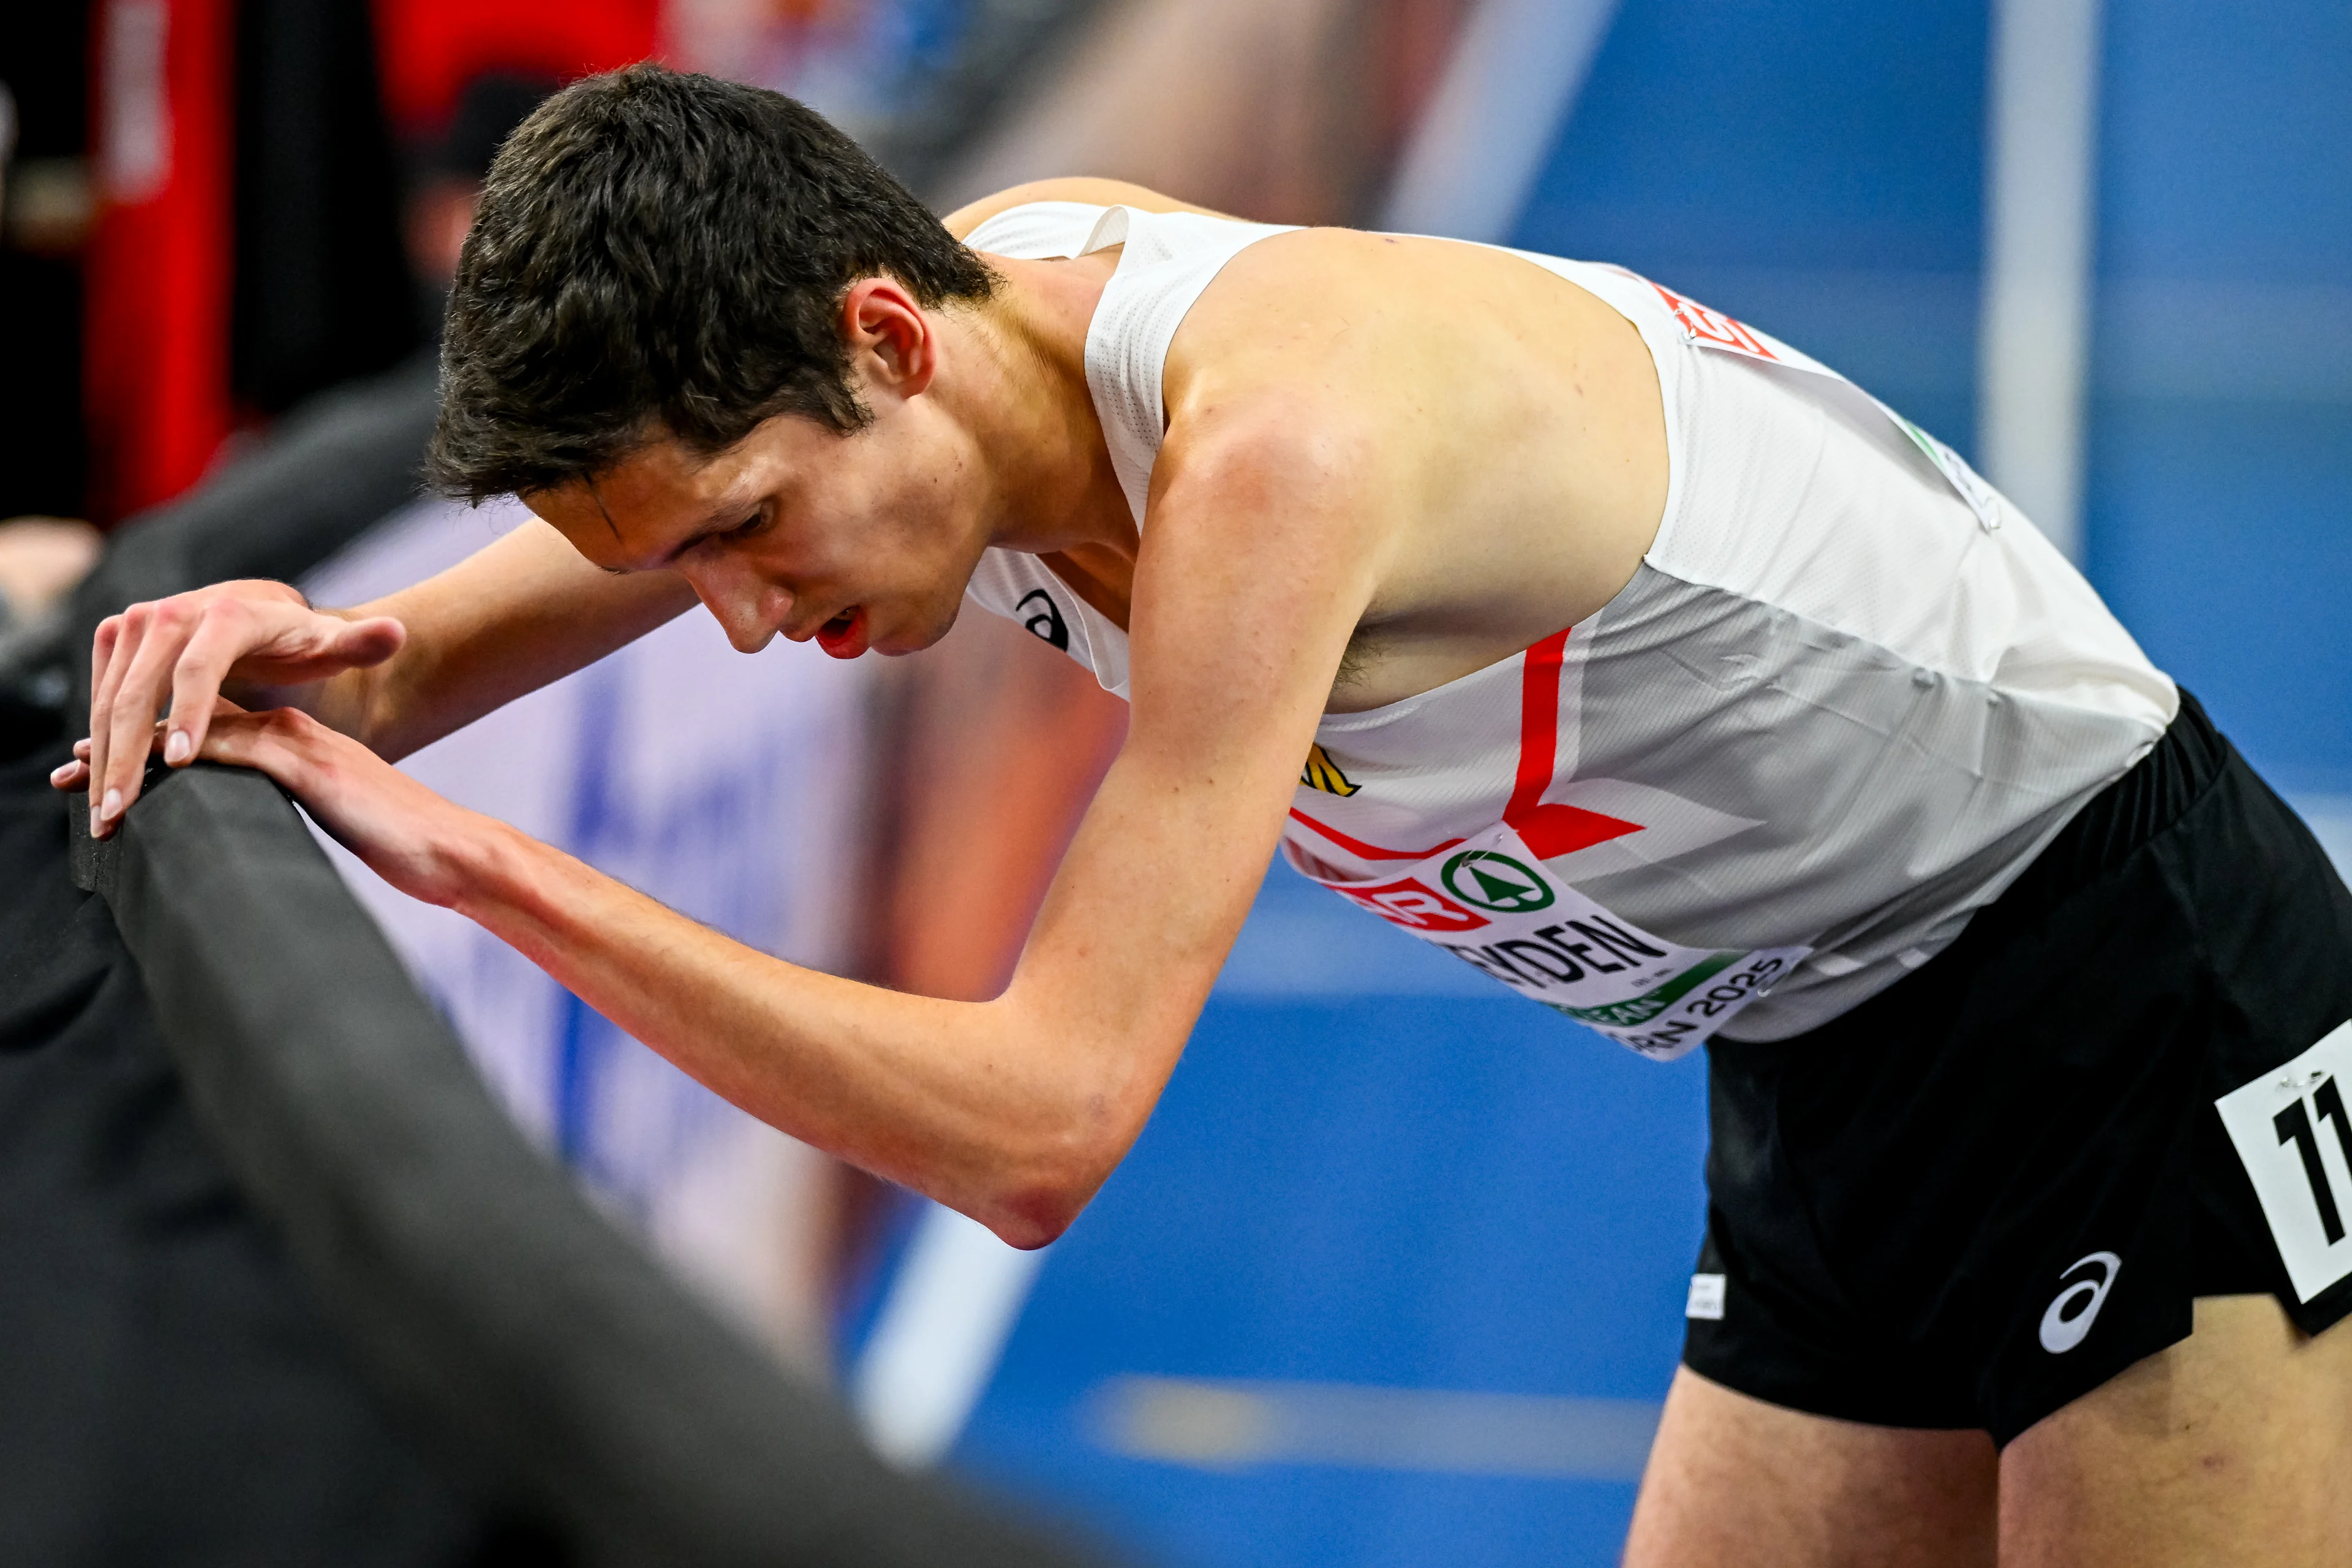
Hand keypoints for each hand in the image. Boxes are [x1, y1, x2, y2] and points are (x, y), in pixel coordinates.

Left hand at [53, 698, 484, 907]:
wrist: (456, 851)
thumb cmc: (407, 848)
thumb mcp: (339, 824)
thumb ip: (297, 812)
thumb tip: (253, 842)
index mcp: (301, 745)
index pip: (211, 734)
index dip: (154, 746)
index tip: (102, 771)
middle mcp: (294, 733)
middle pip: (191, 726)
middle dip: (126, 745)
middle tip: (69, 770)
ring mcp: (301, 744)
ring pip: (198, 733)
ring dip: (135, 751)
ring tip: (79, 777)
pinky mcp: (307, 765)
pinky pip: (228, 751)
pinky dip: (179, 758)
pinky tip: (139, 774)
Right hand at [76, 580, 404, 836]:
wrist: (264, 617)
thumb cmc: (302, 643)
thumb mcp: (332, 646)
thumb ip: (362, 645)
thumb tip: (394, 635)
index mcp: (226, 613)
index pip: (198, 669)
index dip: (186, 714)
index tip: (177, 761)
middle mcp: (172, 611)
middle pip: (137, 689)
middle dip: (124, 753)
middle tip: (119, 812)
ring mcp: (138, 624)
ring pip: (108, 697)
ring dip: (99, 757)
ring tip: (103, 815)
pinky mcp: (117, 640)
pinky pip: (97, 693)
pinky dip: (92, 740)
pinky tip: (92, 786)